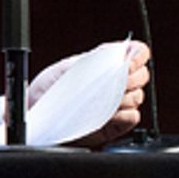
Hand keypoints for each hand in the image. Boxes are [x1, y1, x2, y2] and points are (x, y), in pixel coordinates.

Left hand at [29, 40, 151, 148]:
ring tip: (101, 102)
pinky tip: (108, 116)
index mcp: (107, 62)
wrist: (36, 115)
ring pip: (138, 97)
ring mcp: (117, 103)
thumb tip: (117, 57)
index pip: (137, 53)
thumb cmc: (49, 88)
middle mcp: (115, 82)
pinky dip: (124, 117)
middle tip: (111, 85)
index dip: (137, 56)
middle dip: (130, 79)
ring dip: (124, 99)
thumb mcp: (67, 68)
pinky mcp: (115, 125)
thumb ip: (94, 60)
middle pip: (142, 76)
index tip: (128, 63)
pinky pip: (132, 118)